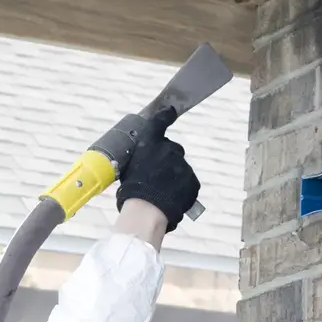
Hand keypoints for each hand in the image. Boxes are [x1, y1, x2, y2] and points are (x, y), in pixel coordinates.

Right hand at [116, 107, 200, 232]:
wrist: (147, 211)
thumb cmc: (131, 191)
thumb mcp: (128, 168)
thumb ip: (141, 159)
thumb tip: (145, 160)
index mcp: (150, 144)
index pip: (159, 122)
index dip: (165, 115)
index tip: (170, 110)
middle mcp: (169, 149)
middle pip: (172, 151)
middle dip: (167, 160)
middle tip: (155, 178)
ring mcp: (183, 165)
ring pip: (180, 169)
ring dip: (173, 178)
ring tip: (160, 194)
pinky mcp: (193, 180)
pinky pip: (188, 183)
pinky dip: (181, 190)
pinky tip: (170, 199)